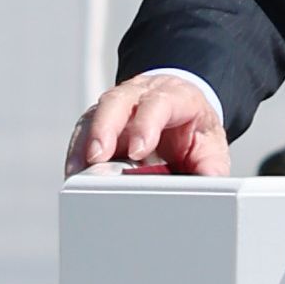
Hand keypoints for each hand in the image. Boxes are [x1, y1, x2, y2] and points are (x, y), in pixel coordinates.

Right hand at [68, 70, 230, 175]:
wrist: (184, 114)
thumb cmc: (195, 132)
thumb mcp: (211, 147)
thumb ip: (210, 168)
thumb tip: (209, 188)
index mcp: (176, 97)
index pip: (159, 103)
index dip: (145, 124)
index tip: (138, 150)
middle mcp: (143, 95)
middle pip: (119, 100)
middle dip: (106, 128)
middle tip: (98, 156)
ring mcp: (120, 105)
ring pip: (97, 113)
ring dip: (86, 141)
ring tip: (78, 170)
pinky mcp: (102, 120)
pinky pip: (85, 130)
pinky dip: (77, 150)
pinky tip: (73, 169)